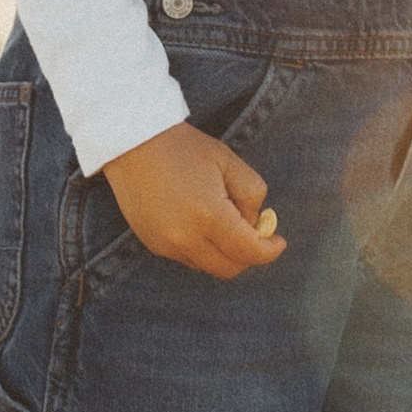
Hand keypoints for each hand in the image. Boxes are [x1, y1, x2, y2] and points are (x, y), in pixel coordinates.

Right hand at [103, 121, 284, 277]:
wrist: (133, 143)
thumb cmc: (184, 148)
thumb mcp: (230, 162)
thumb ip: (252, 195)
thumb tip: (256, 223)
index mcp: (209, 216)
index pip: (249, 252)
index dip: (270, 251)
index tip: (279, 241)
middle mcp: (185, 239)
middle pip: (230, 268)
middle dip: (249, 255)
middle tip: (254, 231)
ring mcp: (166, 245)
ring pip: (209, 266)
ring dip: (224, 252)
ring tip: (223, 220)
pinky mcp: (153, 245)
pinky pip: (188, 258)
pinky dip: (202, 249)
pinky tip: (200, 221)